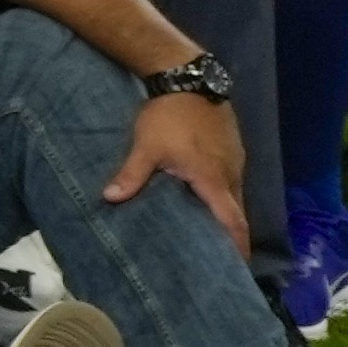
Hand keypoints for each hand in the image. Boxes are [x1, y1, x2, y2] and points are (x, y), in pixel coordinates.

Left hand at [109, 83, 251, 254]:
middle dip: (232, 236)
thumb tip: (109, 199)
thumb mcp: (146, 146)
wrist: (189, 78)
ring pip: (236, 196)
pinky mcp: (233, 148)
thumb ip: (132, 174)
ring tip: (213, 235)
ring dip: (228, 215)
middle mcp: (231, 173)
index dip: (237, 246)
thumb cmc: (169, 115)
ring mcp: (236, 160)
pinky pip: (233, 180)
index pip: (233, 221)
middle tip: (221, 258)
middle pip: (238, 212)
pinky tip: (209, 201)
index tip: (238, 268)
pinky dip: (224, 196)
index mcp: (213, 179)